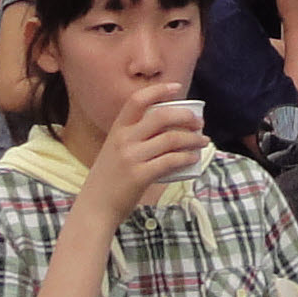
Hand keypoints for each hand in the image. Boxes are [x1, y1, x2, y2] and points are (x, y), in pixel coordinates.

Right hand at [85, 86, 207, 222]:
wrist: (95, 208)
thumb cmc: (109, 180)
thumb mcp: (114, 152)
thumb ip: (134, 139)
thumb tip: (168, 131)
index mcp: (117, 130)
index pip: (137, 100)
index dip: (158, 90)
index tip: (177, 88)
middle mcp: (123, 140)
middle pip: (161, 117)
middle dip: (185, 116)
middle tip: (198, 122)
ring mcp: (131, 157)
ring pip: (171, 139)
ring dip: (192, 139)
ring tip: (203, 141)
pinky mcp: (139, 176)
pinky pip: (170, 161)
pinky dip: (186, 157)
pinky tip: (193, 158)